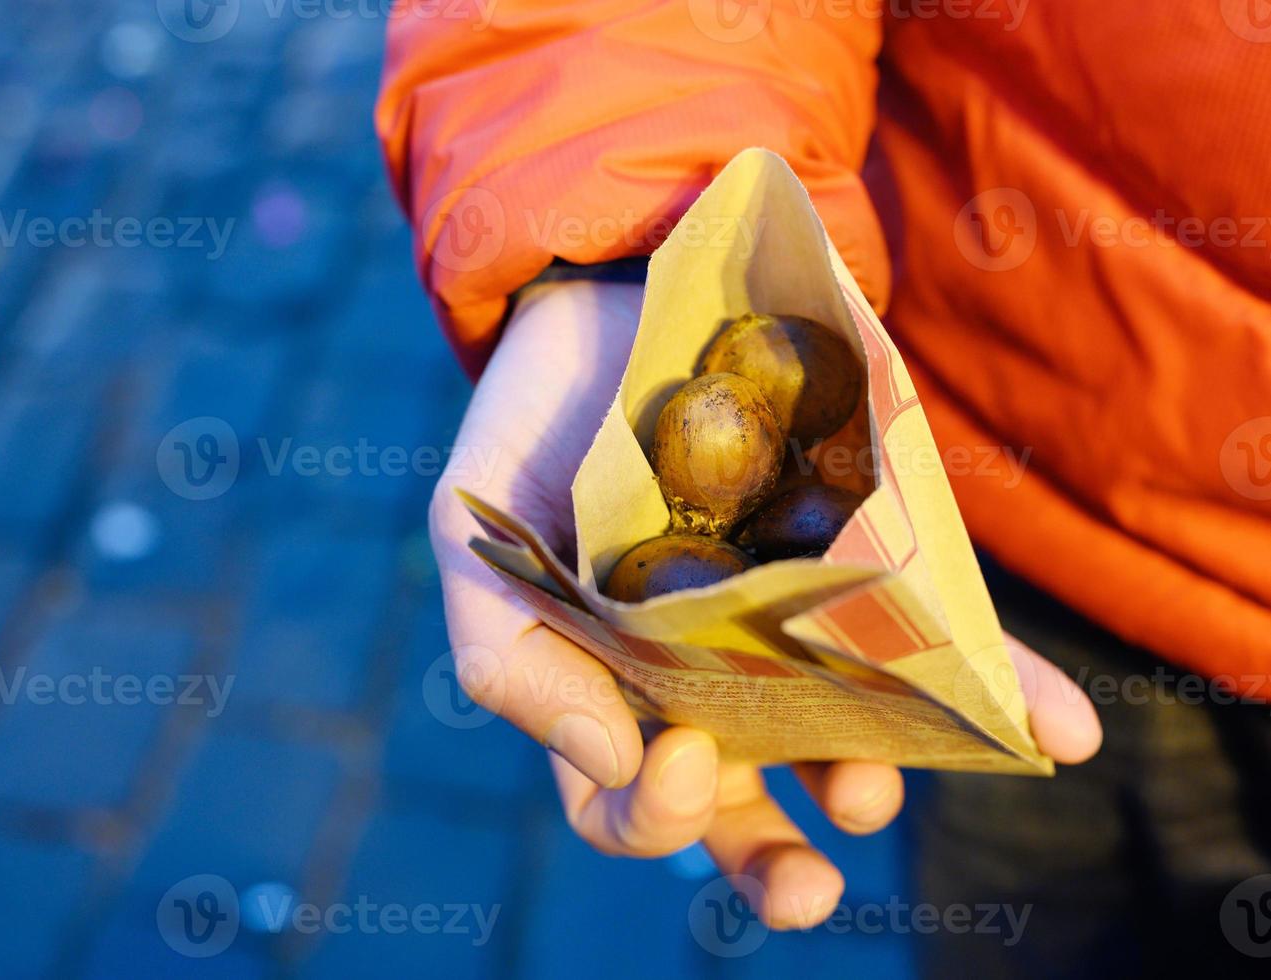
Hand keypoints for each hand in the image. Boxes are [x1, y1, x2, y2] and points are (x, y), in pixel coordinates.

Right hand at [428, 280, 1101, 928]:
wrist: (613, 305)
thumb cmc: (528, 430)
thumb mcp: (473, 534)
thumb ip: (505, 653)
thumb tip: (609, 762)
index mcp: (604, 692)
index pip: (625, 802)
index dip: (649, 815)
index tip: (678, 754)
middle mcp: (701, 680)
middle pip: (741, 809)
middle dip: (778, 866)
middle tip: (813, 883)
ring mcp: (788, 627)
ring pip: (840, 740)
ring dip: (874, 780)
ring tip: (886, 776)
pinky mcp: (865, 564)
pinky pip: (940, 642)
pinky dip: (1003, 689)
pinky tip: (1058, 727)